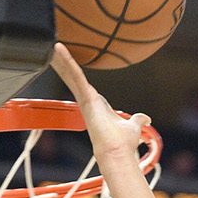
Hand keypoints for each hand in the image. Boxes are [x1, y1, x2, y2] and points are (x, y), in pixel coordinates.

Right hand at [52, 45, 149, 165]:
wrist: (118, 152)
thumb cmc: (122, 143)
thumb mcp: (133, 126)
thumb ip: (138, 120)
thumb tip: (145, 118)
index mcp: (97, 104)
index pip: (82, 83)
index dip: (74, 72)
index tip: (67, 62)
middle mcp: (88, 101)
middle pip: (73, 77)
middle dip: (63, 63)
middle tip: (53, 49)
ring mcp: (85, 99)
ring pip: (71, 74)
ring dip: (61, 60)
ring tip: (52, 45)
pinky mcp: (85, 97)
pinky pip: (75, 75)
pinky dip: (67, 62)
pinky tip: (59, 50)